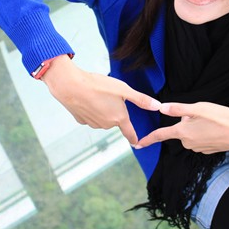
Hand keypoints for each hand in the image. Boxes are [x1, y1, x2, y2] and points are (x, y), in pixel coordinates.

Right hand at [42, 55, 160, 145]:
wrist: (71, 86)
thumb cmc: (98, 85)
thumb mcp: (123, 90)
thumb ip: (141, 99)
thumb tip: (158, 106)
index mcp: (119, 118)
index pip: (129, 132)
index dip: (134, 137)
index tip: (137, 143)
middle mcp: (107, 124)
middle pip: (115, 120)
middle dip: (114, 110)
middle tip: (107, 94)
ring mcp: (93, 124)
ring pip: (102, 118)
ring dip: (102, 109)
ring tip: (96, 95)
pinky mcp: (81, 121)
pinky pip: (90, 116)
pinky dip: (90, 109)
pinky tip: (86, 99)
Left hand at [135, 102, 228, 152]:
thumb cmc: (221, 118)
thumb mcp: (198, 108)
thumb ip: (178, 109)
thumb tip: (161, 108)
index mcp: (183, 132)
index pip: (161, 135)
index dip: (148, 139)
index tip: (137, 145)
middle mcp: (188, 143)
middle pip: (180, 130)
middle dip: (187, 121)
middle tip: (203, 114)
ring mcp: (198, 148)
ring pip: (191, 134)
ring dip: (197, 126)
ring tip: (212, 120)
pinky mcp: (207, 150)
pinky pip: (200, 139)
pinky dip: (205, 132)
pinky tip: (216, 128)